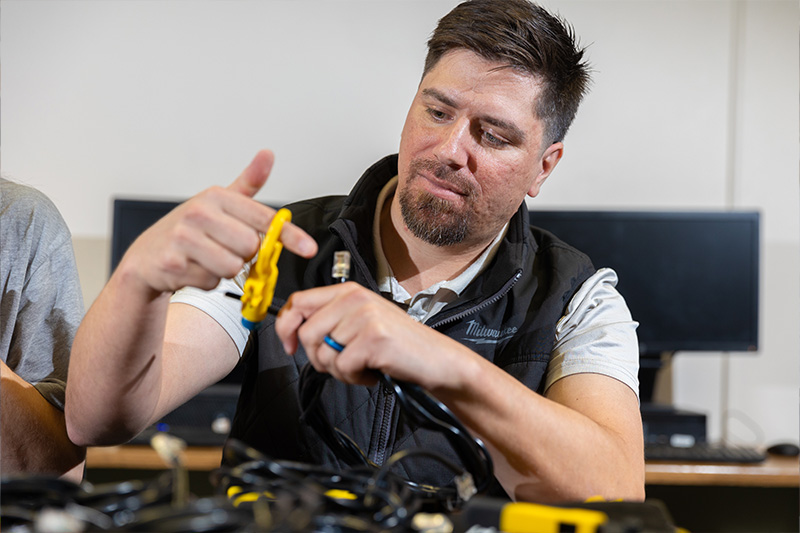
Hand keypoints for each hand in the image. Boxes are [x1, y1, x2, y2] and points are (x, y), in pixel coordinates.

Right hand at [120, 150, 317, 293]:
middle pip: (250, 246)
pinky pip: (211, 282)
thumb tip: (267, 155)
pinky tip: (193, 269)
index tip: (308, 247)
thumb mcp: (218, 202)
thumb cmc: (188, 229)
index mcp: (215, 196)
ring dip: (225, 270)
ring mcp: (184, 239)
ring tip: (208, 259)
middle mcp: (198, 213)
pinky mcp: (173, 264)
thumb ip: (248, 183)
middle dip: (244, 254)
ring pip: (232, 267)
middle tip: (226, 248)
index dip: (290, 236)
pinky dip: (207, 282)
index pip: (264, 218)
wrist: (147, 256)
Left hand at [275, 283, 470, 389]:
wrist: (438, 360)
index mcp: (349, 291)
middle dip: (319, 358)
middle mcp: (355, 298)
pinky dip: (356, 378)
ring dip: (341, 370)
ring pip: (324, 354)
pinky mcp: (373, 338)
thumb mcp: (362, 322)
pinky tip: (373, 372)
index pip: (298, 301)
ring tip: (364, 366)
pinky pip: (343, 367)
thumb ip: (331, 320)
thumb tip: (294, 333)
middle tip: (344, 363)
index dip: (286, 327)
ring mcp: (365, 317)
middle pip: (307, 333)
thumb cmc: (400, 346)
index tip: (290, 346)